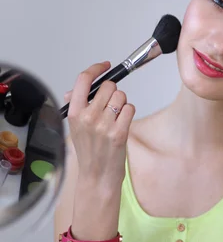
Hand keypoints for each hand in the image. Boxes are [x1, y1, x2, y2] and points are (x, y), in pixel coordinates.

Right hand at [65, 61, 135, 187]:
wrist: (97, 176)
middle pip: (108, 87)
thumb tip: (75, 90)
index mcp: (74, 113)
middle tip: (111, 106)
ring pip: (122, 96)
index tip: (104, 66)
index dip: (96, 69)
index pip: (83, 80)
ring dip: (122, 103)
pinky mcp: (119, 132)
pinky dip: (129, 113)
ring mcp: (104, 125)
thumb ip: (77, 107)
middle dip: (113, 93)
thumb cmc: (89, 152)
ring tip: (116, 117)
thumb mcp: (75, 128)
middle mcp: (88, 117)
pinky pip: (130, 108)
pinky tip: (122, 123)